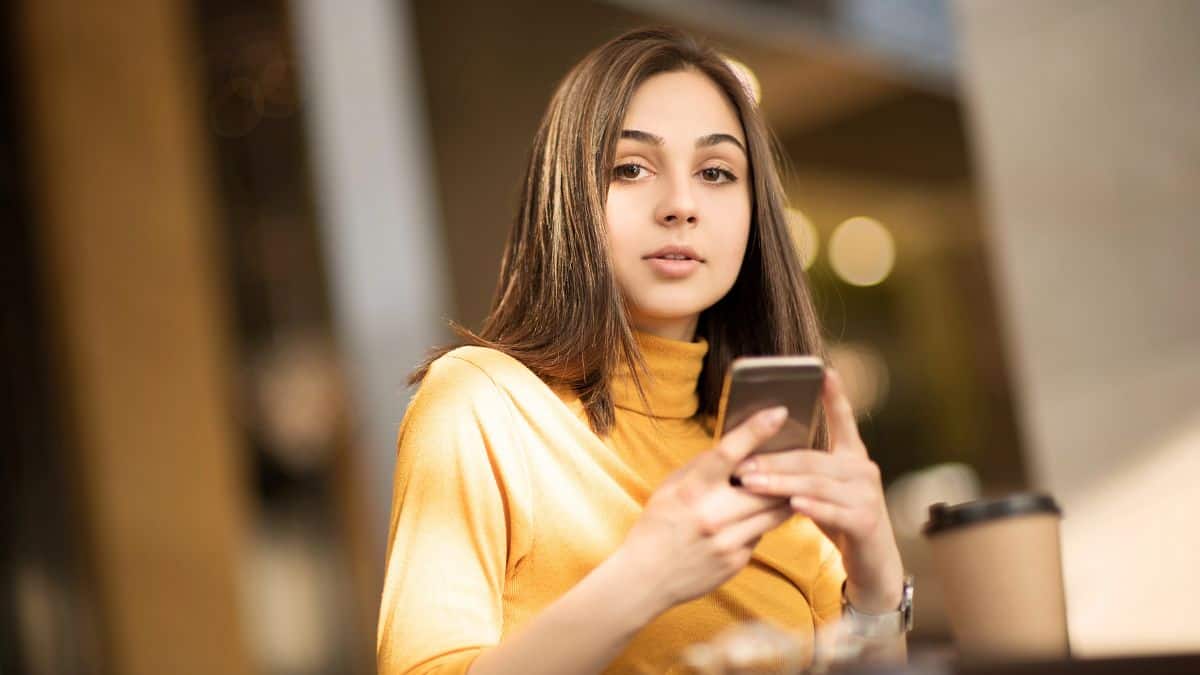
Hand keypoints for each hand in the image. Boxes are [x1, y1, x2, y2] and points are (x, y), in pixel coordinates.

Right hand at [617, 407, 795, 612]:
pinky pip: (762, 534)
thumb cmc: (658, 524)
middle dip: (784, 471)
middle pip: (766, 486)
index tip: (779, 412)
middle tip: (800, 457)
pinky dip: (764, 522)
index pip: (729, 452)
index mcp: (691, 489)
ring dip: (784, 497)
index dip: (756, 430)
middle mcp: (712, 514)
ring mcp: (728, 540)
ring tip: (792, 484)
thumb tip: (737, 448)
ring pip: (774, 512)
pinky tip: (758, 517)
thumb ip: (702, 468)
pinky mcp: (738, 561)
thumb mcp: (670, 487)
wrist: (646, 577)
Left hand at [731, 370, 904, 612]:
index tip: (824, 371)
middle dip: (773, 460)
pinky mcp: (867, 521)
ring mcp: (868, 495)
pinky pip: (833, 511)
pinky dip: (811, 508)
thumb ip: (803, 469)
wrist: (872, 564)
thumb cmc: (838, 518)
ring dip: (780, 484)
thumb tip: (755, 453)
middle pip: (812, 459)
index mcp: (853, 456)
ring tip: (751, 483)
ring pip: (816, 485)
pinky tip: (791, 505)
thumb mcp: (821, 489)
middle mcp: (864, 470)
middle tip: (741, 464)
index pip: (843, 420)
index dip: (835, 396)